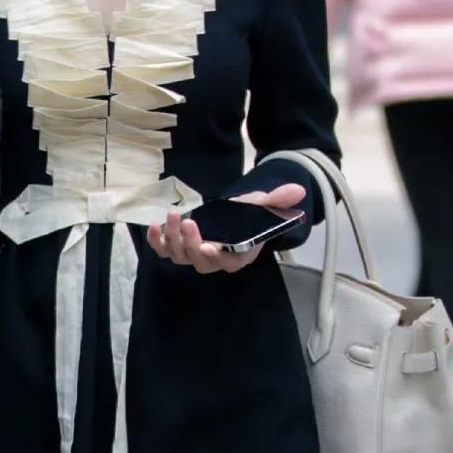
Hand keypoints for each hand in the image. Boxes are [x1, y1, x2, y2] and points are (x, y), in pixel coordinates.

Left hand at [148, 180, 304, 273]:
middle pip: (200, 262)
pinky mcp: (177, 247)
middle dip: (191, 244)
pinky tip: (154, 226)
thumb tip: (298, 191)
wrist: (230, 215)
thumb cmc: (247, 215)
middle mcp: (214, 259)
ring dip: (173, 238)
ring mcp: (193, 255)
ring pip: (180, 256)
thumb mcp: (262, 205)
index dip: (217, 256)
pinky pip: (164, 250)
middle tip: (187, 221)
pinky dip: (157, 241)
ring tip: (173, 216)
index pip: (228, 261)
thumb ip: (277, 200)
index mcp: (237, 254)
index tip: (209, 246)